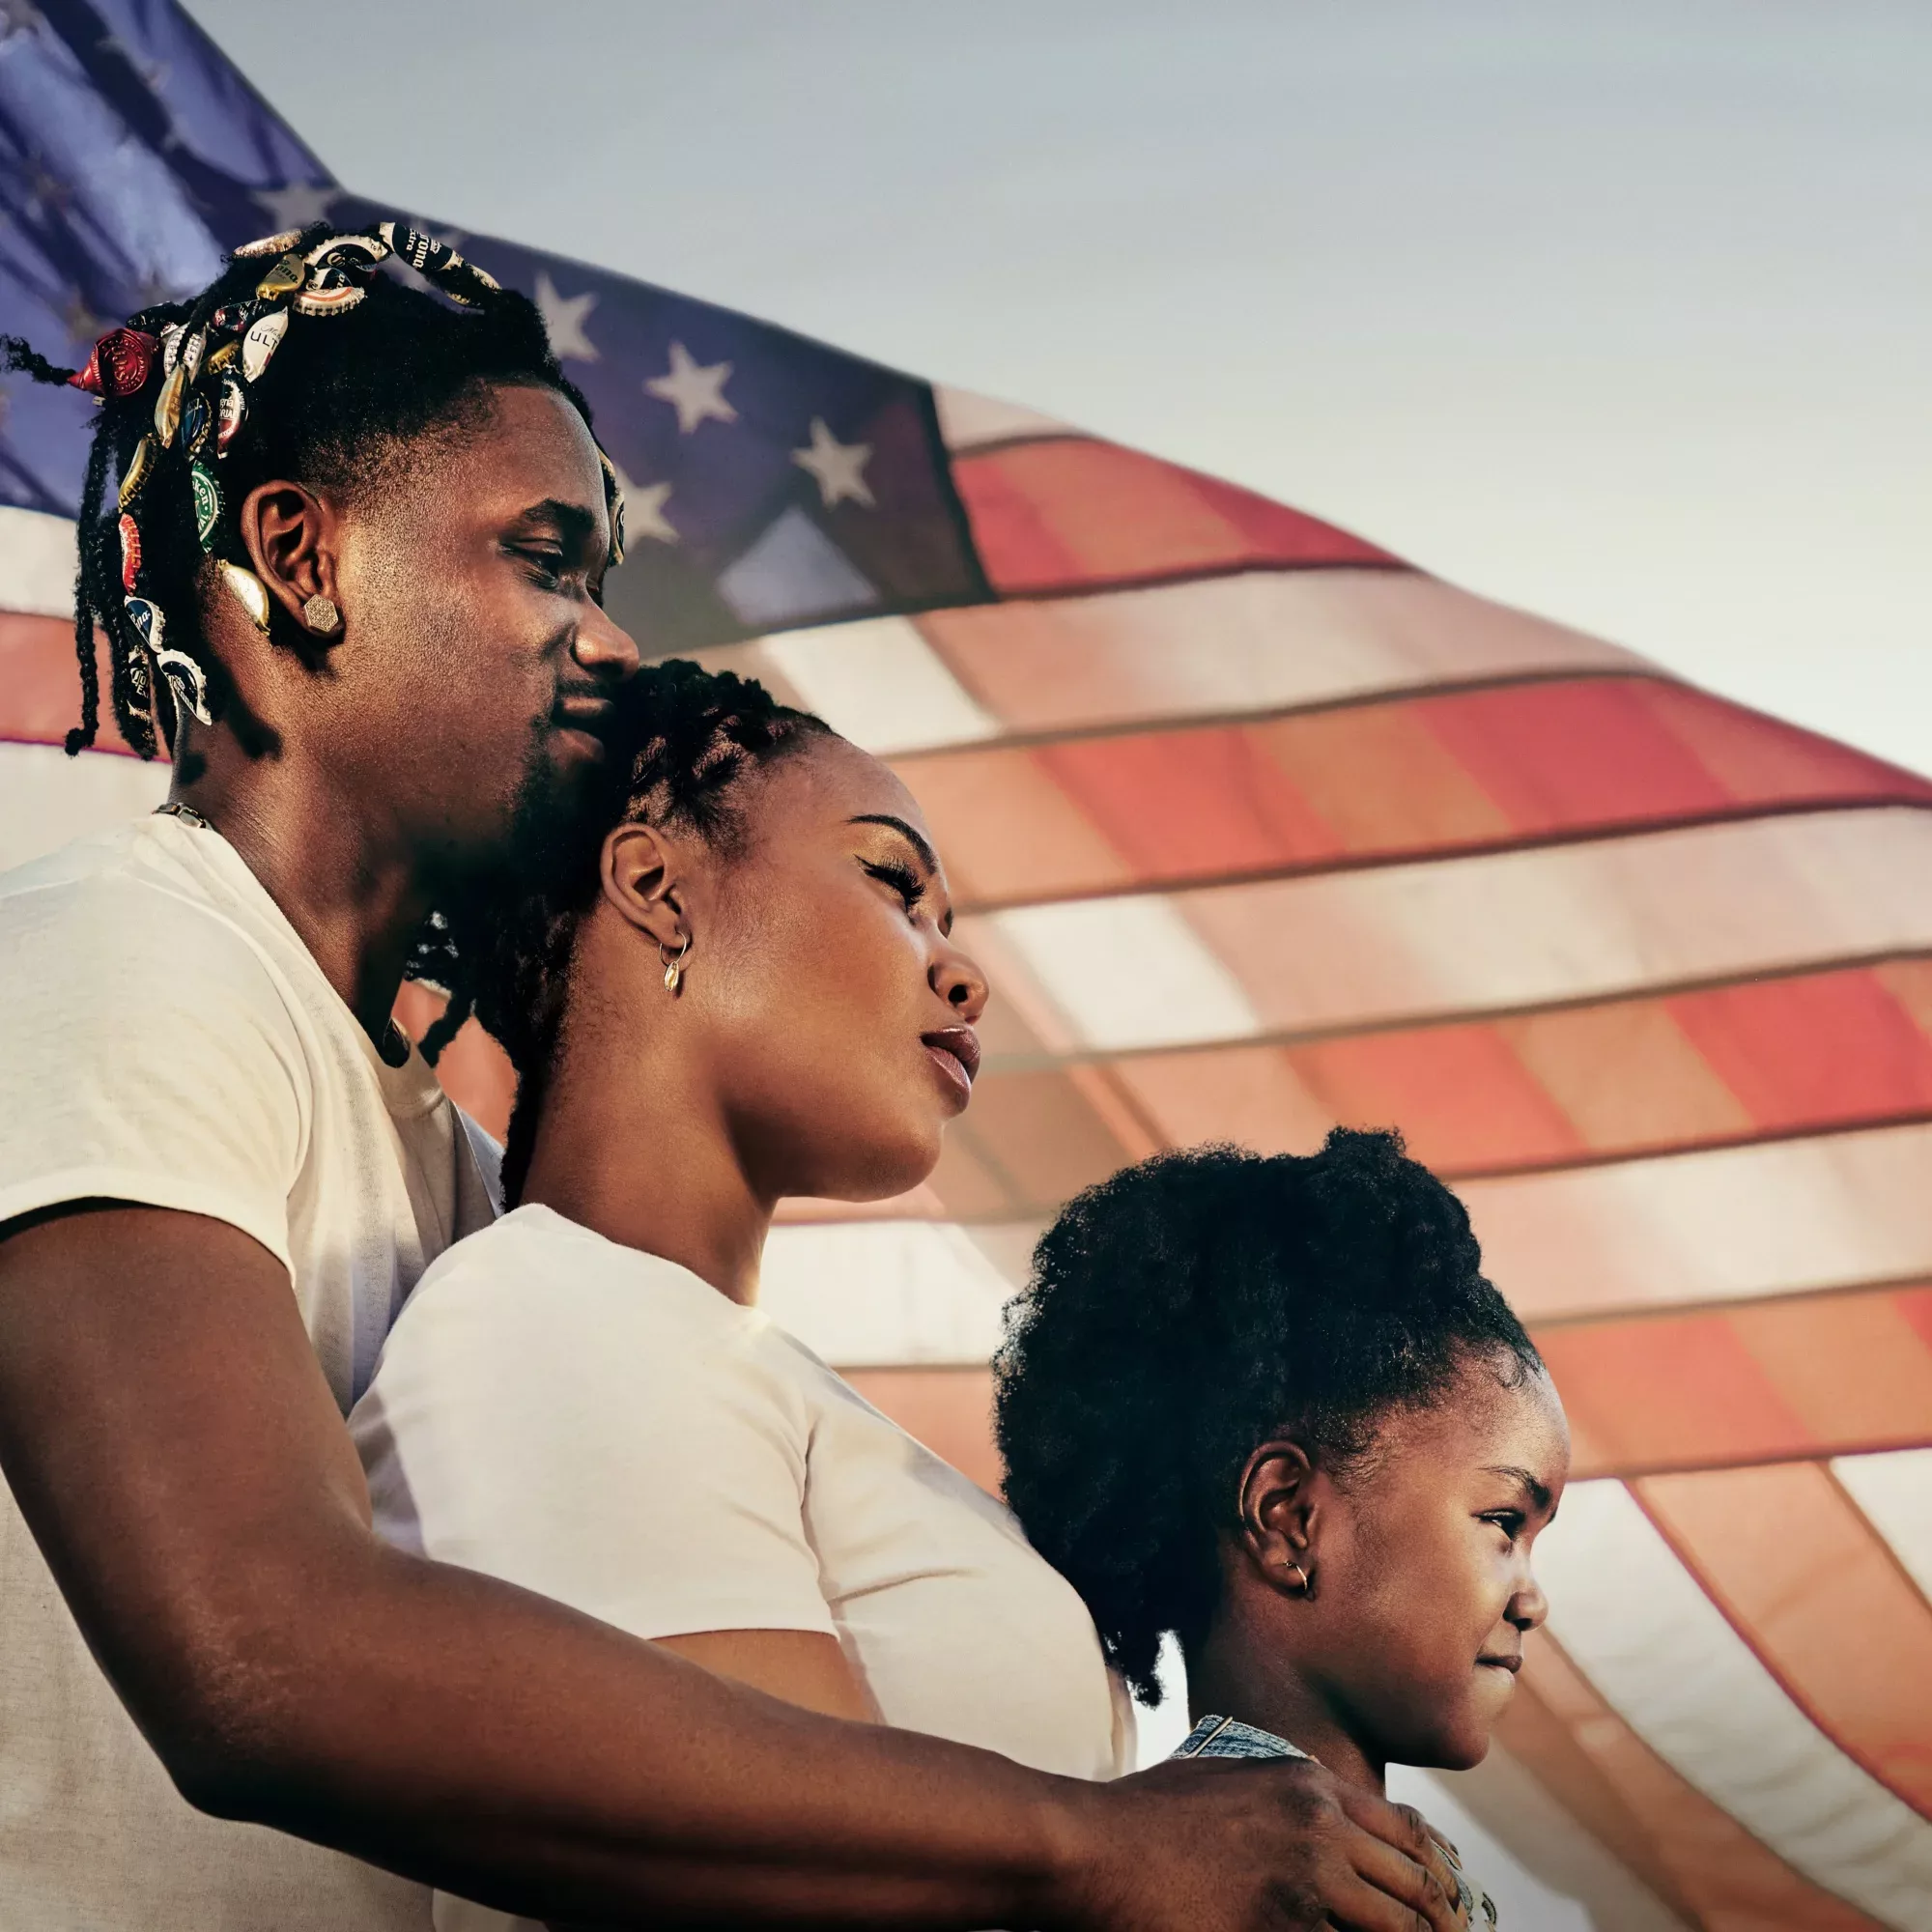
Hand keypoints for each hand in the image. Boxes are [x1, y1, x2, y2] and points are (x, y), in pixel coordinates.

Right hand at [1051, 1755, 1465, 1931]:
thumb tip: (1324, 1829)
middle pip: (1414, 1883)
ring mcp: (1305, 1883)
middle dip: (1439, 1922)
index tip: (1446, 1902)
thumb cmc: (1144, 1818)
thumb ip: (1283, 1799)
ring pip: (1396, 1929)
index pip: (1405, 1831)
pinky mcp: (1284, 1929)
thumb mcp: (1226, 1780)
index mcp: (1307, 1786)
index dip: (1436, 1872)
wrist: (1094, 1849)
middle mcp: (1319, 1828)